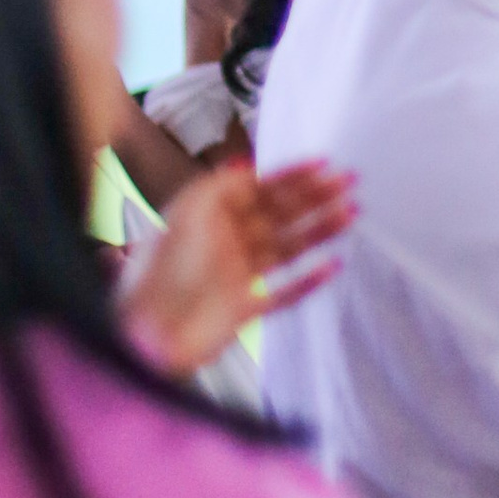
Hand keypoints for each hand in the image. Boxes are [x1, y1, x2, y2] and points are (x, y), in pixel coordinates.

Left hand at [119, 157, 355, 378]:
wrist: (147, 334)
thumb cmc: (159, 272)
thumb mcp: (188, 213)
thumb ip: (219, 185)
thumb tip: (248, 163)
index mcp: (211, 217)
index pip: (259, 188)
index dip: (290, 175)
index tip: (323, 162)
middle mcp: (227, 242)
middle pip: (279, 215)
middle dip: (315, 197)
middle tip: (349, 182)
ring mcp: (238, 275)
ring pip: (289, 248)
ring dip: (320, 230)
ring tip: (351, 214)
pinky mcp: (245, 308)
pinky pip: (285, 293)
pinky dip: (309, 281)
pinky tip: (332, 266)